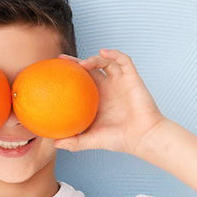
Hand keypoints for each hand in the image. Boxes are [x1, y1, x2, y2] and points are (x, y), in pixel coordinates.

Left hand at [52, 49, 166, 154]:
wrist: (143, 137)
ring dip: (94, 59)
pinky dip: (114, 53)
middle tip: (60, 60)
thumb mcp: (90, 141)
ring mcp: (120, 82)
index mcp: (97, 100)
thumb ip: (73, 142)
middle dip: (75, 63)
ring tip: (83, 64)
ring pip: (105, 62)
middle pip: (90, 69)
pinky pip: (123, 60)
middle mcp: (107, 89)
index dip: (68, 77)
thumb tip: (53, 143)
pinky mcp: (132, 78)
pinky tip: (103, 52)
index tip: (54, 73)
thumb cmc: (119, 140)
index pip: (80, 83)